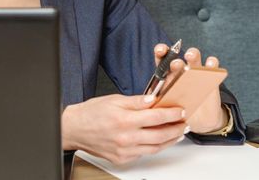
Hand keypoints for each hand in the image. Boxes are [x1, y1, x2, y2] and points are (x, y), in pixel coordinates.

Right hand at [61, 94, 189, 163]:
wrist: (74, 128)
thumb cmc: (91, 113)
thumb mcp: (114, 99)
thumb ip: (136, 101)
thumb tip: (154, 99)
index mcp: (124, 120)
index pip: (156, 117)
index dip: (172, 114)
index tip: (180, 111)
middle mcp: (126, 138)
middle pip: (160, 135)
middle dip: (176, 129)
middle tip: (184, 124)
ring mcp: (124, 151)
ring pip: (155, 147)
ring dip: (169, 140)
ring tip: (177, 133)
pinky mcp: (122, 159)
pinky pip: (143, 153)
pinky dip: (154, 147)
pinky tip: (159, 140)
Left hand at [154, 44, 227, 133]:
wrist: (199, 119)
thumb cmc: (178, 111)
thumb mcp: (167, 110)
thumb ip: (160, 106)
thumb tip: (151, 109)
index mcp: (166, 76)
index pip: (162, 59)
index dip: (161, 51)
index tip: (161, 50)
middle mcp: (180, 70)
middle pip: (177, 57)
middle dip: (176, 56)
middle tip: (175, 63)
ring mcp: (196, 72)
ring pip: (194, 57)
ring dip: (192, 54)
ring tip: (190, 56)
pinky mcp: (211, 77)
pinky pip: (212, 65)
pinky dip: (211, 63)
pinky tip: (210, 63)